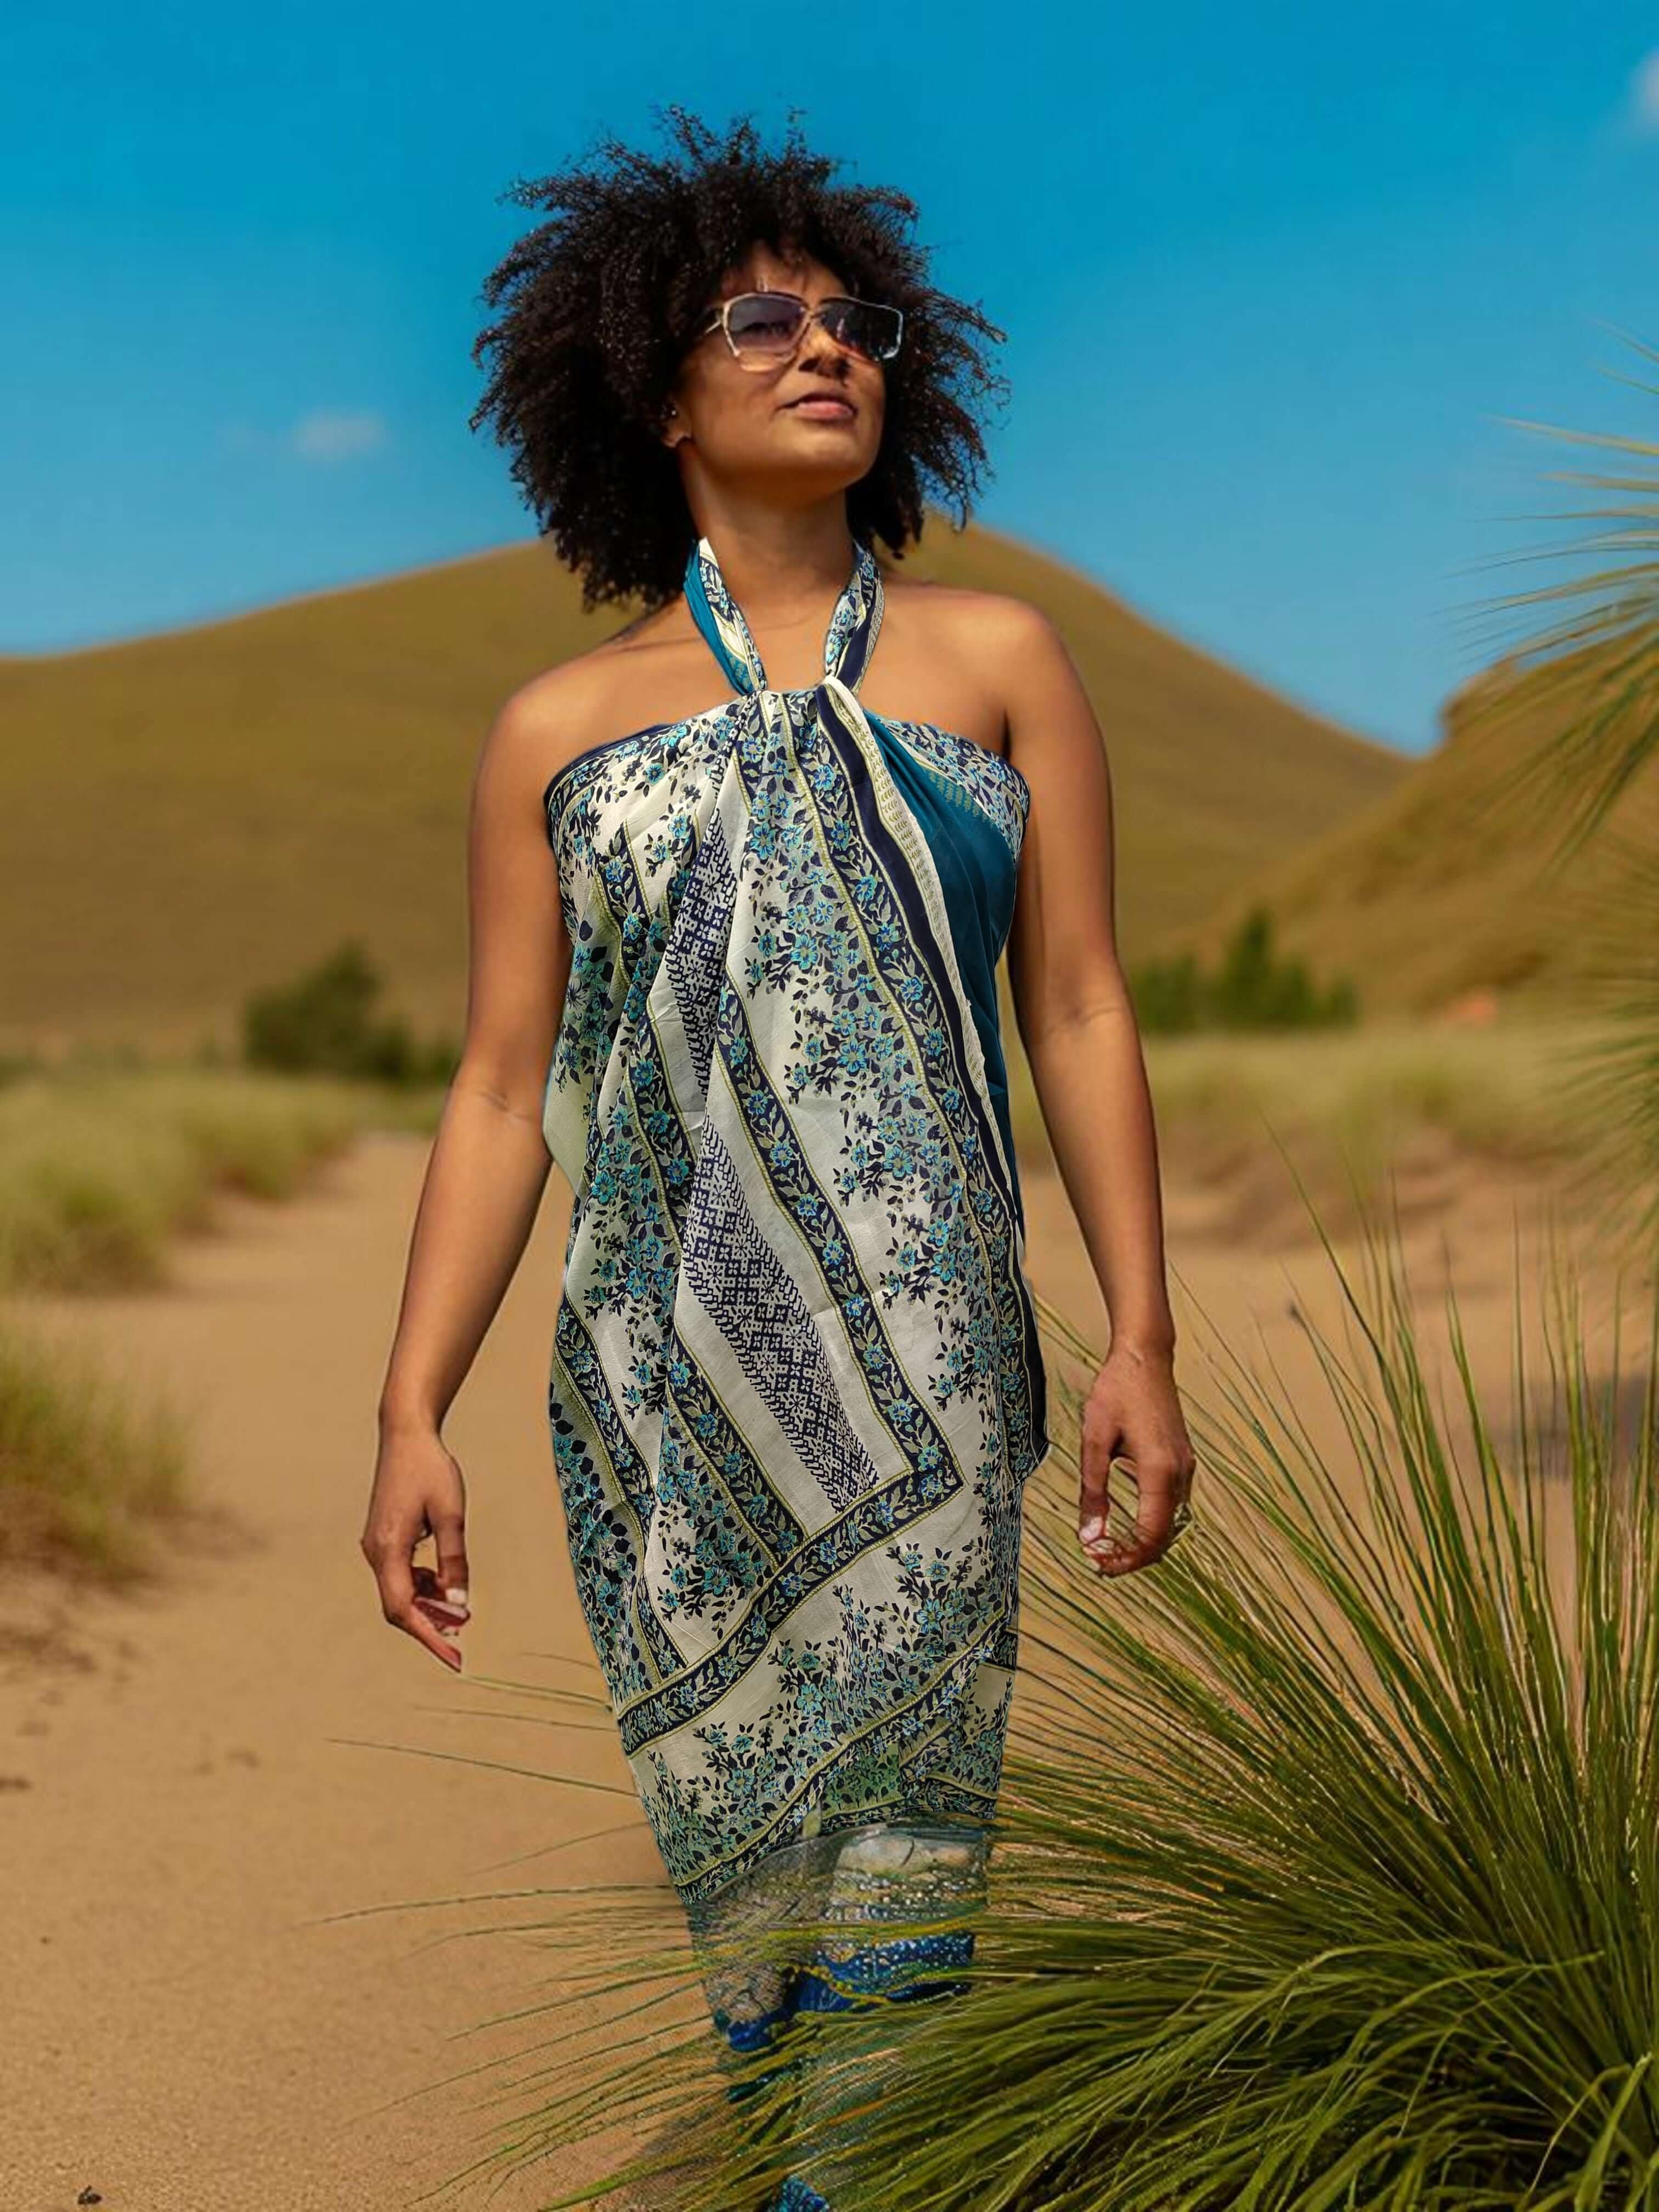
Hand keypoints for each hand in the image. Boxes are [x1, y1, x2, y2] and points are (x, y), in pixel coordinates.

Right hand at [361, 1421, 471, 1669]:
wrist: (405, 1435)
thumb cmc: (430, 1469)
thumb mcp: (451, 1514)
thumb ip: (454, 1561)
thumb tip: (458, 1605)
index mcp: (388, 1548)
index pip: (403, 1609)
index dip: (428, 1637)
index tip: (452, 1657)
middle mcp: (375, 1552)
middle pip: (398, 1606)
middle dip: (430, 1625)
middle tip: (463, 1638)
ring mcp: (376, 1546)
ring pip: (399, 1592)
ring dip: (428, 1605)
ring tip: (461, 1611)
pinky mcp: (383, 1539)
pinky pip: (399, 1575)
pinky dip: (421, 1585)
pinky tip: (444, 1582)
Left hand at [1077, 1341, 1195, 1575]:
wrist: (1145, 1357)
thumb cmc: (1116, 1391)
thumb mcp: (1095, 1439)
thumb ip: (1093, 1490)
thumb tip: (1090, 1536)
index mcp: (1159, 1471)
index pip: (1150, 1536)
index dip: (1125, 1558)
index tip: (1097, 1563)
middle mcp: (1180, 1473)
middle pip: (1164, 1536)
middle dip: (1134, 1555)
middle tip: (1099, 1559)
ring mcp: (1186, 1467)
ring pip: (1171, 1523)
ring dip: (1143, 1541)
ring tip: (1109, 1545)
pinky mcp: (1183, 1461)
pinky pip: (1173, 1505)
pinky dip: (1152, 1522)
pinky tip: (1126, 1518)